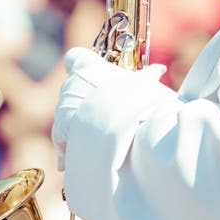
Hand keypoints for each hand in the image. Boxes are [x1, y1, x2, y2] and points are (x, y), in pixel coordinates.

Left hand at [51, 47, 165, 169]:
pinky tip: (69, 161)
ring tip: (93, 140)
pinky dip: (64, 148)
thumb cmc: (139, 99)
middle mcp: (71, 83)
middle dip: (83, 101)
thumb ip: (149, 77)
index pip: (74, 58)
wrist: (126, 124)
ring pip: (65, 114)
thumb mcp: (147, 85)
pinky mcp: (60, 129)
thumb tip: (159, 69)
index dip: (79, 65)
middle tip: (101, 115)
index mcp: (88, 66)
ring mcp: (63, 106)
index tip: (87, 73)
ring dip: (75, 125)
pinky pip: (60, 137)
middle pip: (71, 89)